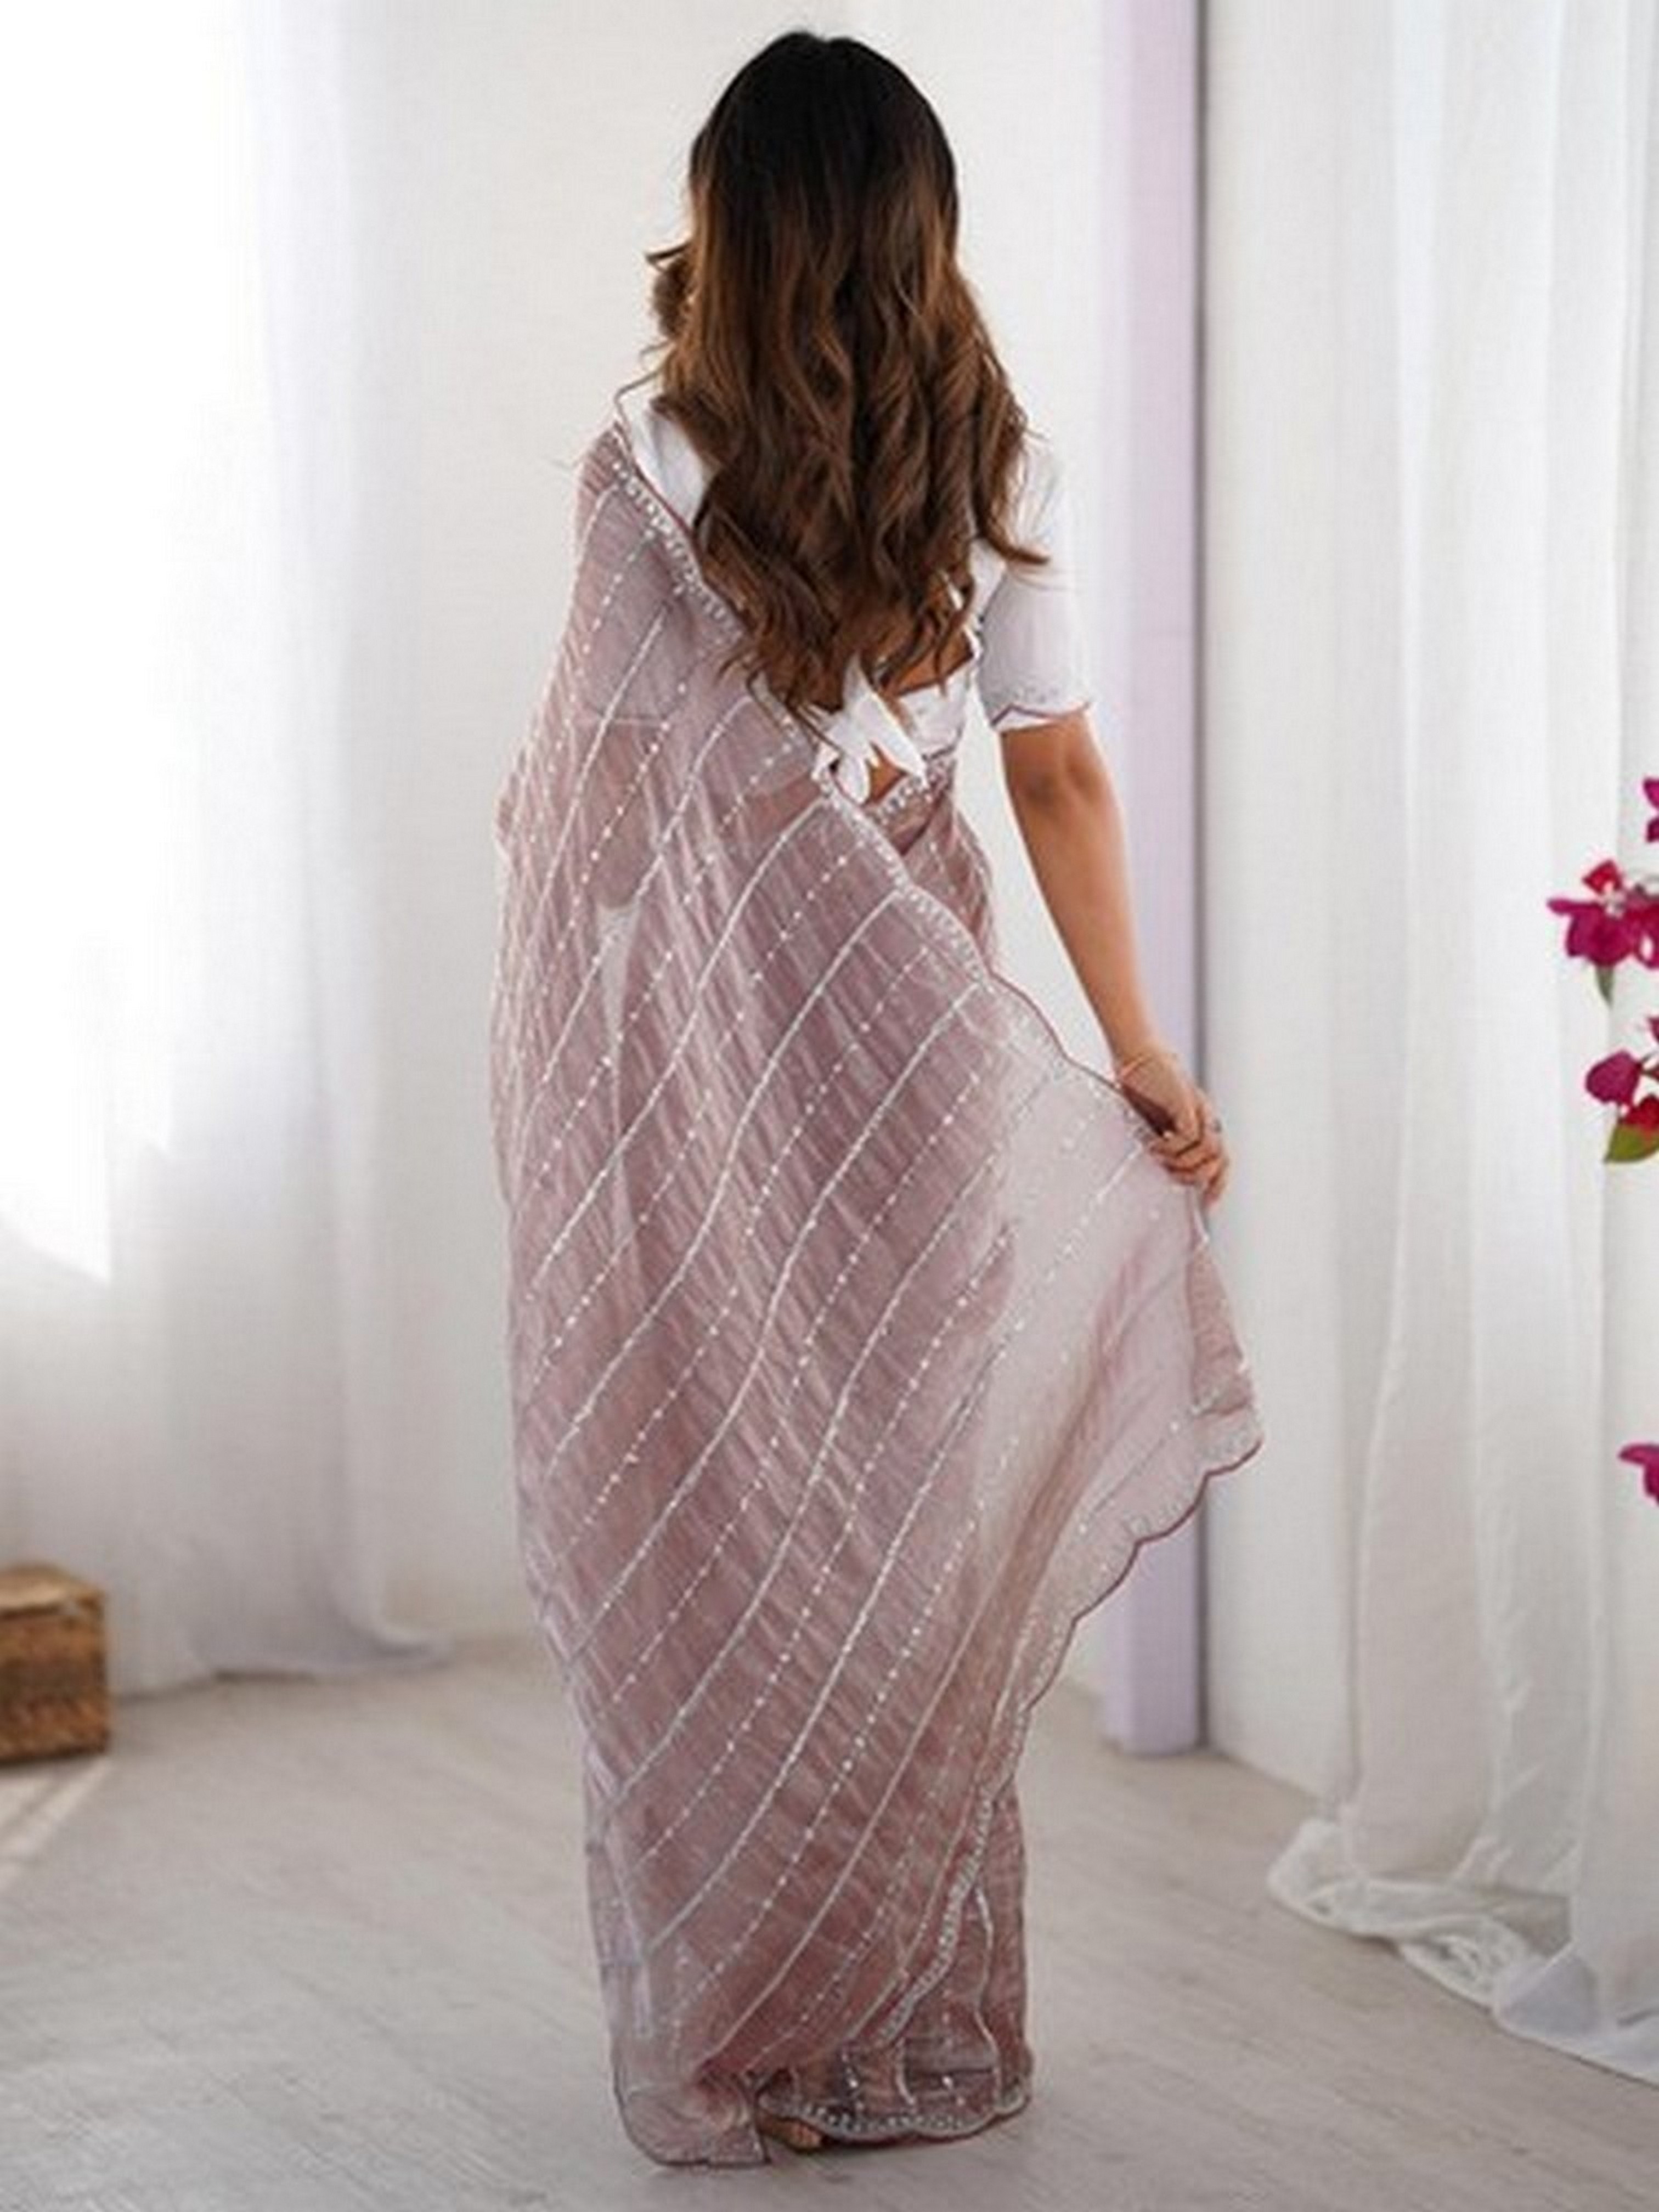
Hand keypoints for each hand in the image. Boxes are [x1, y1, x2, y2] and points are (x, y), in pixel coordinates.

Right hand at [1112, 1047, 1230, 1207]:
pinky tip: (1155, 1145)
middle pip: (1220, 1159)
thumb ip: (1164, 1143)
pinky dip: (1172, 1148)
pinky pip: (1190, 1136)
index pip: (1222, 1160)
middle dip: (1198, 1177)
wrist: (1136, 1055)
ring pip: (1208, 1151)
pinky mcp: (1186, 1104)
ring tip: (1160, 1159)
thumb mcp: (1154, 1123)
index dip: (1219, 1183)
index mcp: (1201, 1125)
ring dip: (1183, 1163)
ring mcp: (1198, 1110)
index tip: (1206, 1202)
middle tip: (1173, 1177)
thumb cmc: (1142, 1086)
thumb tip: (1162, 1170)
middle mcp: (1205, 1118)